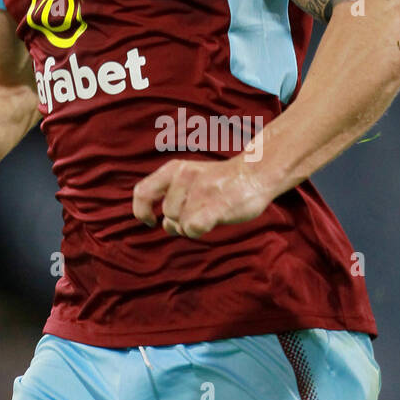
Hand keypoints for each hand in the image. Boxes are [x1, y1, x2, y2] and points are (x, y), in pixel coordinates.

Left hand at [132, 154, 272, 238]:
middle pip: (168, 214)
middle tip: (201, 212)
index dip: (142, 211)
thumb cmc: (223, 181)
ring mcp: (201, 190)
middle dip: (180, 221)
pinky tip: (210, 223)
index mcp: (175, 169)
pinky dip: (197, 231)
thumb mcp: (191, 178)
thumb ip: (172, 198)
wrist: (257, 171)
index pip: (142, 192)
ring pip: (181, 224)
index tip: (151, 221)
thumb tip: (163, 226)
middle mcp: (184, 176)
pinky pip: (193, 228)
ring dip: (193, 226)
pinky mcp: (216, 205)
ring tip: (212, 212)